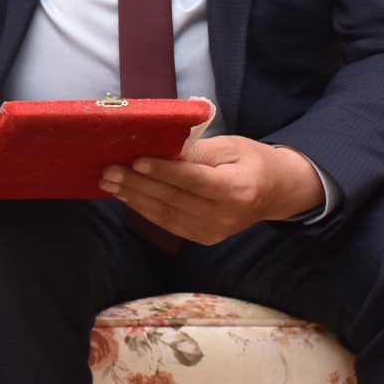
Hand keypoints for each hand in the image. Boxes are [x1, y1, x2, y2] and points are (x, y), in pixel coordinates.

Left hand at [97, 135, 324, 245]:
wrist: (274, 192)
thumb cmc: (251, 161)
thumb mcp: (231, 145)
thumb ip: (197, 150)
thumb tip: (161, 147)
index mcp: (237, 189)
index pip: (193, 180)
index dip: (163, 171)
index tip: (136, 160)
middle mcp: (226, 215)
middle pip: (174, 198)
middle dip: (137, 184)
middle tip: (108, 170)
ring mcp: (214, 231)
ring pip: (166, 213)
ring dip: (134, 197)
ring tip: (109, 182)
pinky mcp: (203, 237)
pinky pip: (168, 223)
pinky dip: (144, 209)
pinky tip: (126, 195)